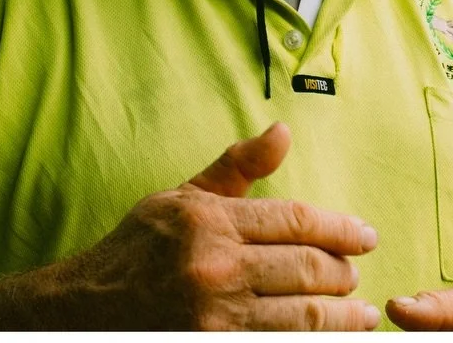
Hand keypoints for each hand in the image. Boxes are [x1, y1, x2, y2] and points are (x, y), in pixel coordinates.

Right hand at [65, 122, 380, 330]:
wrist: (85, 310)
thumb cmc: (139, 250)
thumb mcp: (182, 198)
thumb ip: (237, 167)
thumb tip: (284, 131)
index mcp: (208, 221)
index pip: (296, 220)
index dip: (342, 229)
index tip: (367, 236)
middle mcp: (213, 268)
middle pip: (308, 268)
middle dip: (345, 273)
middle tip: (357, 276)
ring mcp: (214, 318)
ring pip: (304, 317)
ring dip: (343, 317)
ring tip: (361, 314)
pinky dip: (312, 342)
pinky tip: (330, 338)